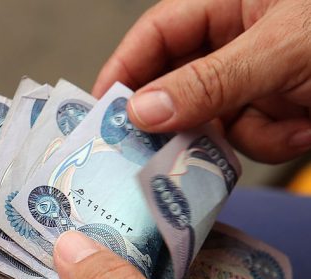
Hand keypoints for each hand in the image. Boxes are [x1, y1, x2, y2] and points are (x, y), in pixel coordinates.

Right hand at [93, 0, 310, 163]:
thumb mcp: (278, 51)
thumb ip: (208, 83)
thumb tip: (141, 112)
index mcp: (229, 4)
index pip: (158, 34)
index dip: (125, 70)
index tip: (101, 113)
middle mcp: (235, 40)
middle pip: (178, 86)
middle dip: (183, 119)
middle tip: (165, 151)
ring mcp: (255, 77)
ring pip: (214, 121)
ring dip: (247, 133)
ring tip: (292, 123)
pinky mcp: (275, 108)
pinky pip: (248, 137)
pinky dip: (275, 140)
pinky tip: (306, 127)